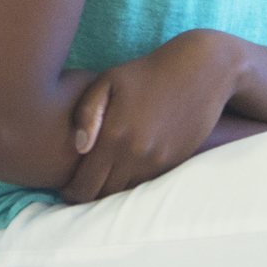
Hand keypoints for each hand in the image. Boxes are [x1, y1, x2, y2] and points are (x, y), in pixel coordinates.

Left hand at [61, 31, 240, 203]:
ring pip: (126, 192)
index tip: (67, 189)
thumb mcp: (109, 80)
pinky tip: (125, 170)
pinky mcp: (174, 160)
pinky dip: (133, 182)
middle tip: (79, 190)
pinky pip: (147, 183)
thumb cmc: (147, 72)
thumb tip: (79, 147)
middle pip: (104, 194)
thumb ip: (87, 112)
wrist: (200, 71)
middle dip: (88, 195)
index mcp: (114, 135)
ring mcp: (157, 159)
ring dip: (111, 190)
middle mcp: (135, 153)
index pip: (85, 184)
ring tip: (100, 181)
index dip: (72, 192)